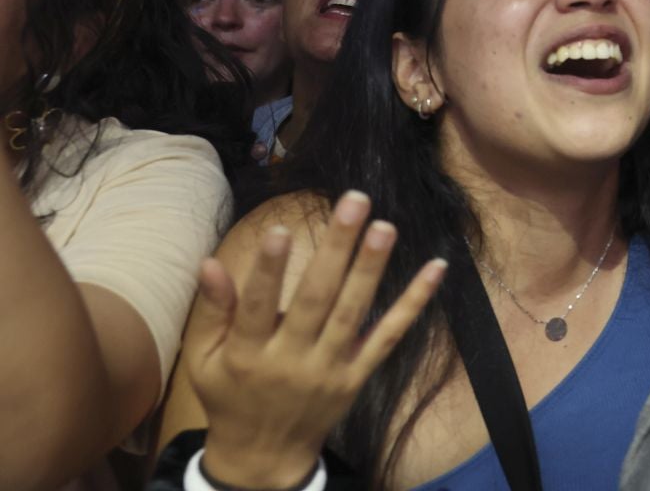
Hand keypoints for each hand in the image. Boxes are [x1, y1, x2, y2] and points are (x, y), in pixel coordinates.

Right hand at [190, 192, 444, 489]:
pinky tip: (435, 269)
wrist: (264, 455)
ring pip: (353, 313)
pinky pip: (389, 336)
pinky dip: (414, 302)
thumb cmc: (230, 395)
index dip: (267, 269)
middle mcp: (291, 360)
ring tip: (385, 227)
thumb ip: (214, 311)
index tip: (280, 229)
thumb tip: (210, 262)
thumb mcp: (206, 360)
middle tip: (354, 202)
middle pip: (315, 299)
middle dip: (336, 249)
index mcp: (247, 354)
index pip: (257, 306)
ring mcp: (329, 368)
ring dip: (372, 268)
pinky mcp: (358, 375)